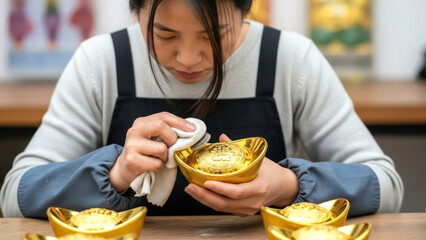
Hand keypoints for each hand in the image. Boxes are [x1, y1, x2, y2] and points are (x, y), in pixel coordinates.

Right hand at [109, 112, 195, 192]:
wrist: (124, 169)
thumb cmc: (143, 153)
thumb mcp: (152, 138)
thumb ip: (166, 131)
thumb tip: (189, 131)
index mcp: (141, 122)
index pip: (163, 116)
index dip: (180, 122)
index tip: (192, 129)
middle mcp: (135, 131)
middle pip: (160, 126)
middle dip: (172, 138)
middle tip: (171, 147)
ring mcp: (132, 145)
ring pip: (161, 148)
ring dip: (165, 157)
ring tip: (158, 159)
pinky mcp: (132, 160)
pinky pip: (157, 164)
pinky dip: (159, 167)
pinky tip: (152, 166)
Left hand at [184, 134, 298, 215]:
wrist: (283, 187)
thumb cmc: (271, 172)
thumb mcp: (258, 159)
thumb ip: (238, 149)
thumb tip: (222, 138)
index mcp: (259, 187)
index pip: (237, 191)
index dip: (220, 188)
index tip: (206, 182)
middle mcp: (253, 201)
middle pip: (225, 203)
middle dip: (204, 196)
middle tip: (190, 186)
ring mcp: (248, 209)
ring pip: (222, 207)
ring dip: (204, 200)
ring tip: (191, 190)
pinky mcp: (243, 212)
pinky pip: (225, 209)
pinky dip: (211, 202)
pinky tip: (201, 194)